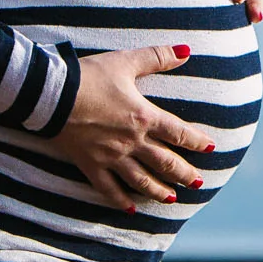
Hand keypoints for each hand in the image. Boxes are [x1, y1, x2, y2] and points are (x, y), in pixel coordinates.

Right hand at [52, 44, 212, 210]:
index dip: (197, 141)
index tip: (211, 149)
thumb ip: (157, 57)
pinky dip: (121, 201)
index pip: (179, 133)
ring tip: (172, 198)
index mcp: (144, 117)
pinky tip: (131, 210)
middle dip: (184, 174)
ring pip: (141, 180)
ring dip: (159, 191)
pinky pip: (109, 189)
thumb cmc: (89, 76)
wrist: (52, 94)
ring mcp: (111, 156)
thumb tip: (186, 51)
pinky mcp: (90, 165)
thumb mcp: (125, 61)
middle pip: (165, 162)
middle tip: (197, 183)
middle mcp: (132, 141)